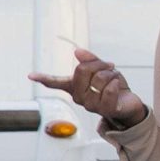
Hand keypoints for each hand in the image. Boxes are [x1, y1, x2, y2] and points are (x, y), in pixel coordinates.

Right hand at [31, 48, 148, 126]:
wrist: (128, 103)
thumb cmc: (113, 86)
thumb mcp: (102, 68)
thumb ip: (90, 60)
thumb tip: (77, 51)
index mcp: (75, 87)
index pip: (55, 82)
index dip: (43, 78)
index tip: (30, 75)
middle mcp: (79, 97)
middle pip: (82, 70)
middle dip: (99, 64)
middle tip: (109, 68)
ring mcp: (90, 105)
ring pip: (99, 78)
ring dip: (112, 74)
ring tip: (115, 80)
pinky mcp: (104, 109)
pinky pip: (109, 90)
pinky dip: (116, 84)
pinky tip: (118, 86)